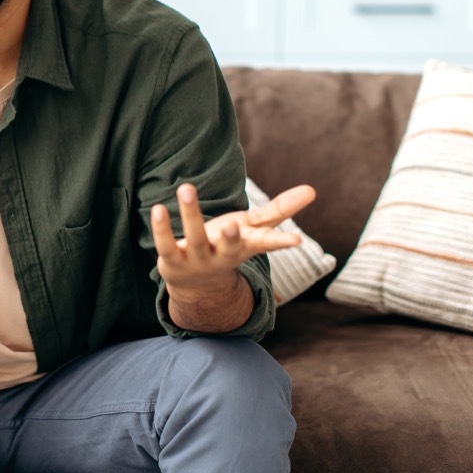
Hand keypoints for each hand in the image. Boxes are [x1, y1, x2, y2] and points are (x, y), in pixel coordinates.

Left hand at [151, 182, 315, 329]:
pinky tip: (158, 208)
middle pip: (228, 247)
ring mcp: (197, 259)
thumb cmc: (230, 246)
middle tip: (233, 224)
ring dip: (190, 214)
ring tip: (187, 187)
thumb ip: (281, 209)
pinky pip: (166, 244)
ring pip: (195, 238)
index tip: (297, 241)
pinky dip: (161, 228)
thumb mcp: (254, 228)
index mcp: (245, 247)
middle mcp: (222, 256)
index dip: (280, 243)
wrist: (198, 285)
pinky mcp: (172, 259)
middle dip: (231, 238)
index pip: (265, 245)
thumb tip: (313, 189)